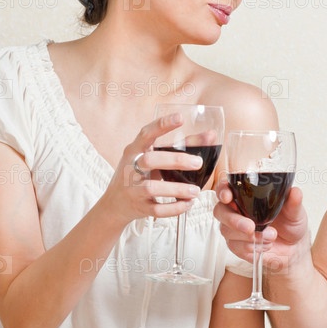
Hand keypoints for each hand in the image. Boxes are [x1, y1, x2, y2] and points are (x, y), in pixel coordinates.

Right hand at [101, 113, 204, 227]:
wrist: (115, 204)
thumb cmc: (140, 174)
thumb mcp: (154, 158)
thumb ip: (181, 146)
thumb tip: (211, 135)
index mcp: (135, 150)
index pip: (146, 134)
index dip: (162, 125)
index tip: (180, 118)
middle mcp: (130, 167)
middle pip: (150, 161)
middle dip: (176, 160)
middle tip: (198, 162)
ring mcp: (132, 189)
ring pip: (152, 188)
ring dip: (177, 189)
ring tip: (196, 191)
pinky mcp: (138, 207)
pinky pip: (156, 209)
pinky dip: (174, 208)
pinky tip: (188, 203)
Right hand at [213, 179, 307, 271]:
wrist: (294, 247)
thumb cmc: (291, 223)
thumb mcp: (296, 211)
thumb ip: (294, 201)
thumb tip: (295, 191)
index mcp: (246, 196)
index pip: (225, 187)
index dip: (222, 190)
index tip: (227, 196)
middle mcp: (236, 210)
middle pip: (220, 211)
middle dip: (234, 220)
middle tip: (250, 227)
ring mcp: (234, 229)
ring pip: (227, 231)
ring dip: (249, 237)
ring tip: (271, 236)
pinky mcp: (237, 246)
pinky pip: (236, 248)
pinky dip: (252, 247)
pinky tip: (265, 245)